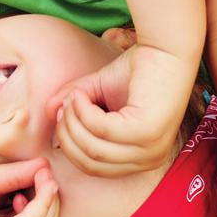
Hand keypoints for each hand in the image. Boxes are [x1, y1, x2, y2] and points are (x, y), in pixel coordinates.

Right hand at [47, 44, 197, 176]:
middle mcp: (149, 159)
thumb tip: (50, 112)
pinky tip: (84, 94)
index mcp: (141, 159)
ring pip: (93, 149)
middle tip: (66, 104)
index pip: (94, 168)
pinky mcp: (148, 132)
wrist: (166, 49)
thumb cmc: (137, 70)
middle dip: (68, 134)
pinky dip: (85, 111)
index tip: (63, 114)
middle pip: (90, 163)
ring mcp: (151, 149)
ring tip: (75, 96)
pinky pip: (102, 131)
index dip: (70, 144)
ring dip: (75, 120)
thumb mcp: (97, 92)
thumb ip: (74, 105)